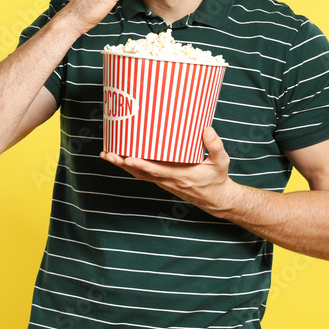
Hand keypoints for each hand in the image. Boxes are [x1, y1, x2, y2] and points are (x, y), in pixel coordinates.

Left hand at [100, 127, 239, 217]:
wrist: (215, 198)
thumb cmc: (217, 178)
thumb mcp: (222, 162)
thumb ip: (215, 146)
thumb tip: (206, 129)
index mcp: (180, 175)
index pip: (156, 171)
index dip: (142, 165)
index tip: (128, 158)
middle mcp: (167, 180)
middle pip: (140, 173)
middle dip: (122, 163)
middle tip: (107, 154)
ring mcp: (163, 181)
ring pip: (138, 174)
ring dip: (122, 165)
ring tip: (107, 154)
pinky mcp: (162, 180)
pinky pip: (142, 174)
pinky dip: (130, 167)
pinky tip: (120, 158)